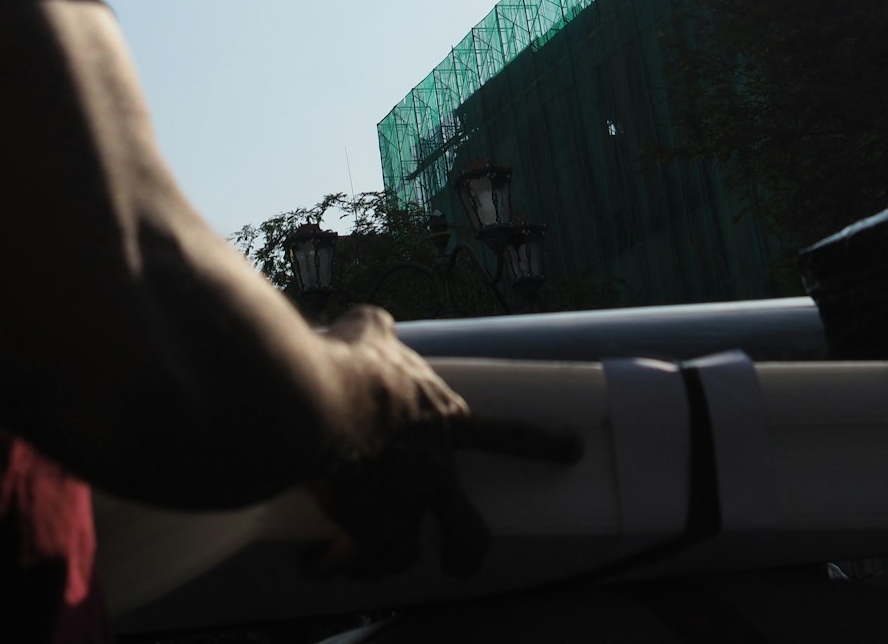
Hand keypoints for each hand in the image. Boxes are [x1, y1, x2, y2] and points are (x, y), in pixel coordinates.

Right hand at [307, 307, 580, 581]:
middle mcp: (433, 470)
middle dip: (466, 550)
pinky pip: (359, 559)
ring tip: (371, 566)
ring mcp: (405, 506)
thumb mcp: (367, 331)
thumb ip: (378, 330)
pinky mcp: (371, 529)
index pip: (502, 433)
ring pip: (402, 554)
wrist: (315, 403)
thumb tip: (376, 321)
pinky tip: (322, 561)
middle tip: (462, 562)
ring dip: (390, 560)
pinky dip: (341, 563)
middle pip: (467, 527)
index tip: (573, 450)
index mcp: (442, 420)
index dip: (540, 444)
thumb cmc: (346, 364)